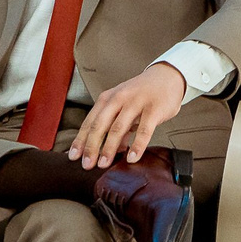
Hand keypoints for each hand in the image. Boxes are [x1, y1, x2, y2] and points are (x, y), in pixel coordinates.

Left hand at [69, 63, 186, 168]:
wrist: (167, 76)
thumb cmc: (142, 94)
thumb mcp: (124, 107)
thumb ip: (117, 127)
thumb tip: (113, 151)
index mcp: (107, 99)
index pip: (90, 122)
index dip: (81, 140)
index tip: (73, 157)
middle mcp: (118, 99)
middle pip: (100, 125)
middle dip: (91, 146)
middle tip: (86, 165)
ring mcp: (136, 103)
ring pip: (118, 128)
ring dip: (109, 148)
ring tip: (104, 164)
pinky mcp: (153, 108)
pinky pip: (144, 130)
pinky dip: (137, 145)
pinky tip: (132, 158)